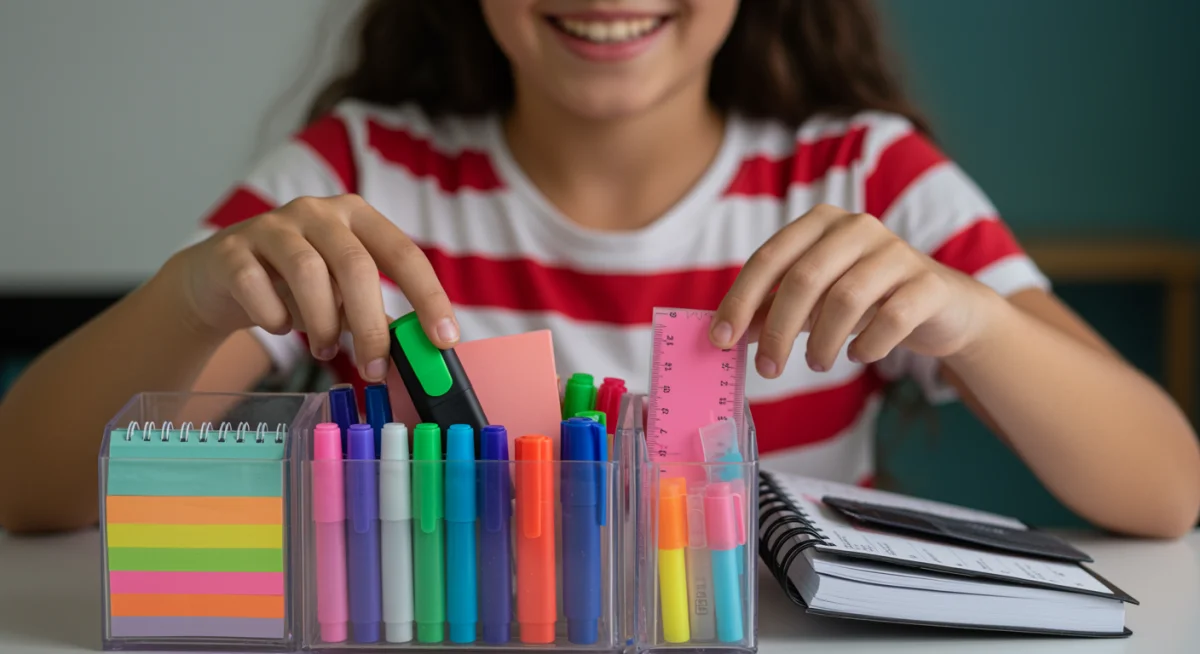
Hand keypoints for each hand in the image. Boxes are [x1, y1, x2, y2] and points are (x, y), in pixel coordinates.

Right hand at [166, 194, 458, 381]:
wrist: (220, 279)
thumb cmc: (294, 287)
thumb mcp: (342, 297)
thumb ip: (376, 316)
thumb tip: (418, 354)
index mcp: (356, 217)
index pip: (403, 253)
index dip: (427, 297)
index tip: (444, 339)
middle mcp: (317, 212)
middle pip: (355, 264)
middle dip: (370, 324)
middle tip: (374, 368)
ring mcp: (271, 225)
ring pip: (307, 272)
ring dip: (323, 323)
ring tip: (325, 349)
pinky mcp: (231, 249)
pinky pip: (256, 285)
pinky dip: (274, 317)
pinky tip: (280, 327)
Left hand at [711, 204, 994, 377]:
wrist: (942, 306)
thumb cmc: (866, 300)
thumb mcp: (813, 301)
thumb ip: (771, 310)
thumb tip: (724, 334)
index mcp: (820, 223)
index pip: (769, 258)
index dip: (741, 300)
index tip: (722, 339)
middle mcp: (858, 227)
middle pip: (804, 279)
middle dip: (778, 330)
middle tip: (768, 369)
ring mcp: (896, 252)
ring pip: (846, 299)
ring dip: (822, 342)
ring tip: (817, 363)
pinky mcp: (928, 284)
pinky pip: (891, 318)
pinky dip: (867, 345)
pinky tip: (859, 355)